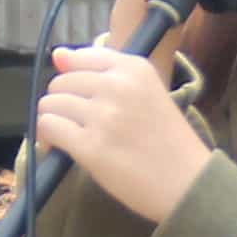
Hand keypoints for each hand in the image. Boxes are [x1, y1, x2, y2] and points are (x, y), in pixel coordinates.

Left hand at [34, 44, 213, 226]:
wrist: (188, 183)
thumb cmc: (168, 141)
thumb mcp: (147, 92)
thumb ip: (103, 71)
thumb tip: (56, 53)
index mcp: (134, 68)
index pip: (80, 58)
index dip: (74, 80)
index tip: (84, 99)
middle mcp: (117, 86)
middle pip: (61, 82)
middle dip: (63, 104)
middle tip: (80, 125)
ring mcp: (103, 116)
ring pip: (50, 104)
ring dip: (55, 121)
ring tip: (71, 138)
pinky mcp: (90, 146)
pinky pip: (48, 127)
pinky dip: (48, 139)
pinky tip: (61, 149)